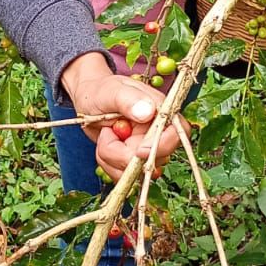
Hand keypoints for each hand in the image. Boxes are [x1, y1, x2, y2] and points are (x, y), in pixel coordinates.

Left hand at [60, 52, 186, 177]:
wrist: (88, 100)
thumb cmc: (101, 91)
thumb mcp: (112, 91)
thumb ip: (129, 100)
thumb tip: (147, 112)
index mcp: (160, 111)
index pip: (178, 133)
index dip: (161, 146)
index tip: (138, 150)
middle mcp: (157, 132)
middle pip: (154, 159)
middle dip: (124, 154)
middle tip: (107, 133)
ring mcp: (146, 148)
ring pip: (136, 171)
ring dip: (112, 157)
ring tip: (105, 135)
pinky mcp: (133, 159)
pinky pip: (124, 175)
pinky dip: (108, 163)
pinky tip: (104, 144)